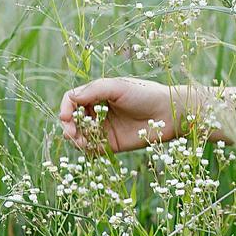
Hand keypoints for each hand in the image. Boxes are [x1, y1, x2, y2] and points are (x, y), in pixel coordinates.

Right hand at [57, 76, 198, 153]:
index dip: (65, 108)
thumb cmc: (145, 94)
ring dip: (75, 138)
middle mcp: (98, 110)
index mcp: (98, 93)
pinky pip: (92, 148)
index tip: (65, 117)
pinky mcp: (111, 144)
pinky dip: (86, 149)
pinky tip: (89, 147)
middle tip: (71, 132)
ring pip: (79, 134)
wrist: (170, 113)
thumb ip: (95, 90)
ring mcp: (104, 127)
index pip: (72, 100)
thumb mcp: (119, 87)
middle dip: (68, 125)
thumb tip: (71, 97)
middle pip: (72, 118)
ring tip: (79, 140)